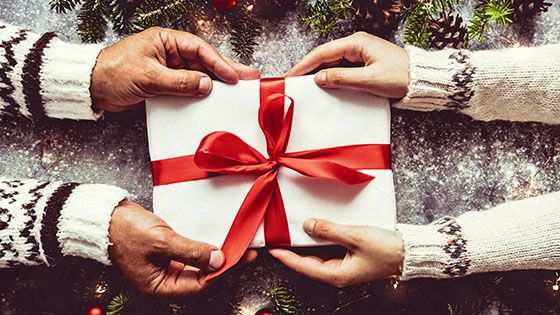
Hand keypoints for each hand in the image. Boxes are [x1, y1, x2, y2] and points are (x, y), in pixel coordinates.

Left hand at [91, 27, 259, 111]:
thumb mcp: (149, 77)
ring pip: (199, 75)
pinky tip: (215, 100)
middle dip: (226, 70)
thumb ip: (180, 82)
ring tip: (239, 91)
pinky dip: (201, 94)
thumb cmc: (114, 73)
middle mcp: (169, 52)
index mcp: (165, 40)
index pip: (199, 49)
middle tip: (250, 78)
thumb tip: (206, 85)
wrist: (91, 88)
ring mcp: (168, 68)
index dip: (219, 63)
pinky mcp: (165, 84)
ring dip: (217, 84)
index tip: (234, 76)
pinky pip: (189, 87)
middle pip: (204, 61)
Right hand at [109, 200, 231, 296]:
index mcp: (158, 287)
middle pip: (201, 279)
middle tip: (244, 253)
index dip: (221, 273)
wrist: (105, 215)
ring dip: (216, 258)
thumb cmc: (126, 230)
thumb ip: (191, 252)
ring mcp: (165, 268)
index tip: (239, 258)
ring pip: (198, 268)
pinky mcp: (167, 255)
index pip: (199, 285)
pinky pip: (191, 257)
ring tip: (236, 247)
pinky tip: (218, 243)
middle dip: (223, 267)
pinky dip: (204, 251)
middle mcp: (163, 282)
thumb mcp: (161, 240)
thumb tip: (219, 261)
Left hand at [269, 218, 403, 287]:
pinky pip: (328, 255)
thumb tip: (308, 225)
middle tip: (279, 241)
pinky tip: (315, 236)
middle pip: (309, 265)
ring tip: (292, 238)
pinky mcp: (351, 262)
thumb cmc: (385, 248)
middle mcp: (339, 275)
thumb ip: (329, 230)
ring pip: (318, 260)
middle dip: (293, 254)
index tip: (272, 250)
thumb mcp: (354, 236)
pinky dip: (319, 246)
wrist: (408, 252)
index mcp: (338, 275)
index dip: (287, 258)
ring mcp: (345, 270)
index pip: (304, 267)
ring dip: (306, 249)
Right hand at [285, 32, 408, 98]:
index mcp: (356, 43)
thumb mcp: (368, 81)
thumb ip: (342, 79)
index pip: (322, 53)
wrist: (423, 79)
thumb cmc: (401, 77)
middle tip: (291, 82)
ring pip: (332, 62)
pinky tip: (323, 86)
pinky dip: (330, 76)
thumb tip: (319, 79)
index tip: (289, 75)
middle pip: (324, 56)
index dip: (303, 65)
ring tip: (303, 85)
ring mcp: (360, 53)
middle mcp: (356, 44)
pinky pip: (341, 68)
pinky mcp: (364, 62)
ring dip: (318, 73)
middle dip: (307, 69)